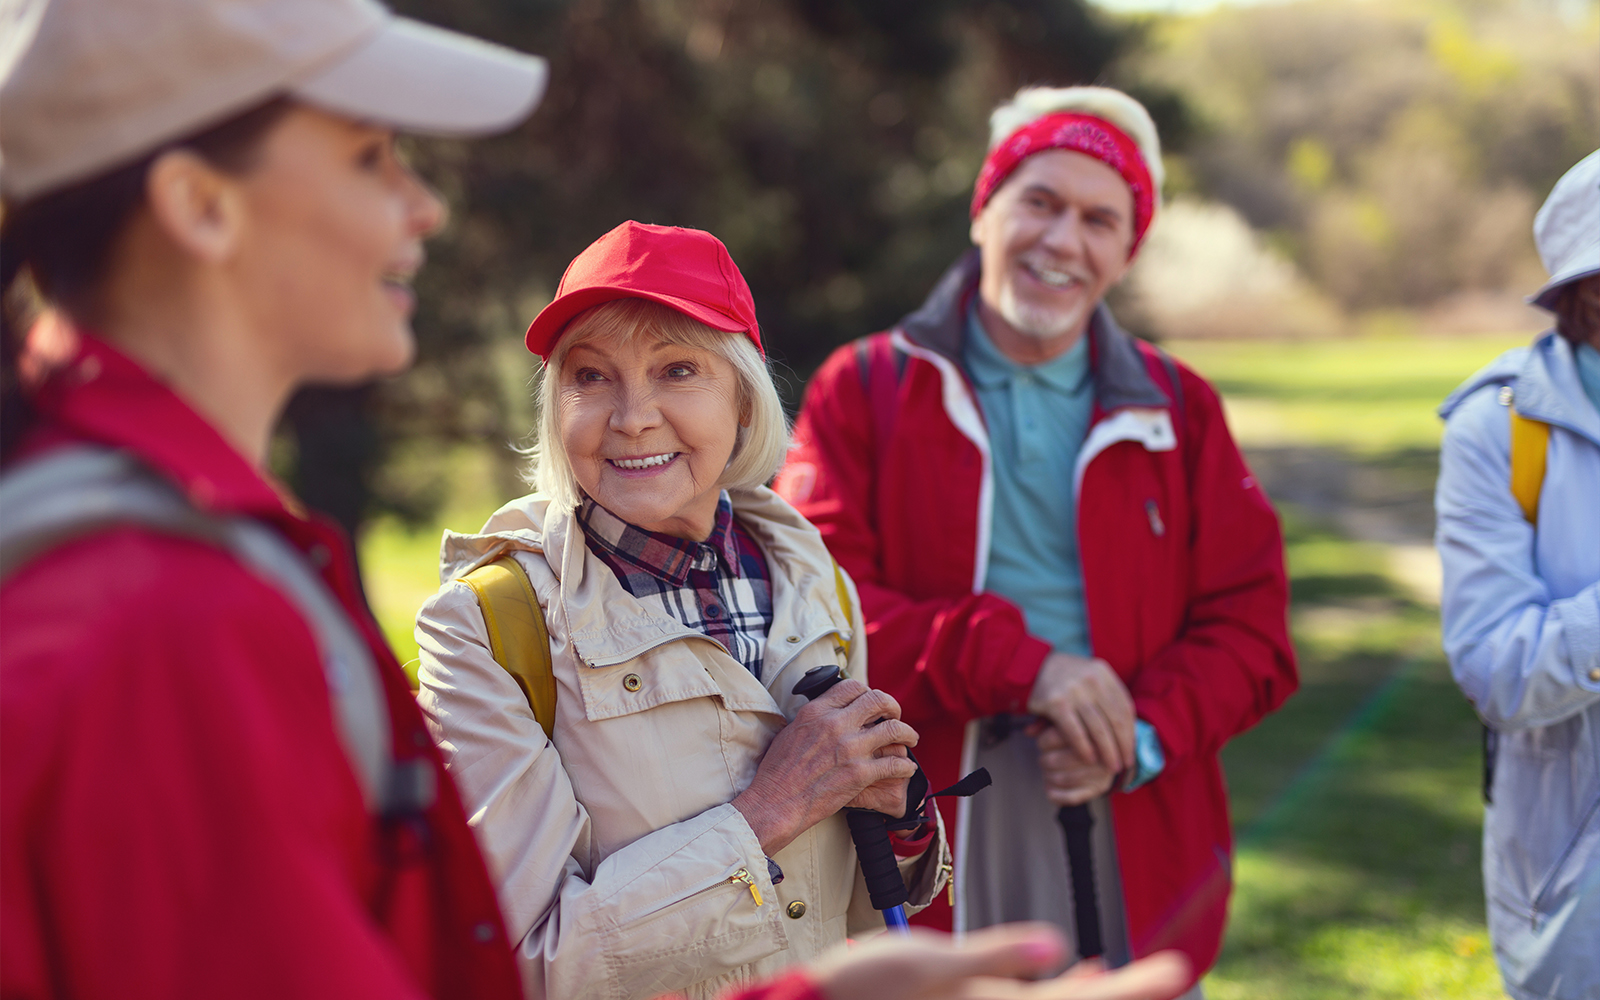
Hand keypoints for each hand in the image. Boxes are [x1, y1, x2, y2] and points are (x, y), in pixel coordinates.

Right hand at [733, 679, 917, 853]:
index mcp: (817, 712)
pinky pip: (895, 763)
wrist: (776, 802)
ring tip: (910, 738)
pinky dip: (905, 766)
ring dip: (907, 733)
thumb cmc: (778, 772)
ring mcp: (850, 748)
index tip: (871, 702)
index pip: (851, 686)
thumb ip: (813, 718)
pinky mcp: (860, 773)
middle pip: (878, 700)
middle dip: (892, 706)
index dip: (866, 692)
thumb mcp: (791, 731)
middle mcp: (836, 724)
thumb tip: (826, 714)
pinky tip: (906, 768)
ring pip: (894, 729)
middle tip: (894, 716)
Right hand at [809, 923, 1190, 999]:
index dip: (1134, 989)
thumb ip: (996, 957)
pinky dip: (1051, 996)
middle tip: (1166, 973)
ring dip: (1089, 995)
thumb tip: (1059, 948)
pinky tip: (1062, 976)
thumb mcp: (930, 965)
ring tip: (1112, 975)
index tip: (1177, 970)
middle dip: (1120, 994)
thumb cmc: (867, 990)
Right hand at [1027, 653, 1134, 773]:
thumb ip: (1107, 701)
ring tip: (1110, 767)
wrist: (1031, 666)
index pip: (1125, 708)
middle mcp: (1092, 679)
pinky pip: (1075, 731)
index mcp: (1104, 673)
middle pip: (1115, 720)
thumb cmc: (1066, 680)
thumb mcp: (1089, 680)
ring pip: (1098, 728)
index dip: (1131, 733)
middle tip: (1124, 765)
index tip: (1131, 751)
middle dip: (1122, 746)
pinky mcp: (1057, 703)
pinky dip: (1084, 748)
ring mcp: (1074, 690)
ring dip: (1107, 752)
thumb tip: (1130, 734)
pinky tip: (1089, 760)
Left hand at [1027, 723, 1116, 805]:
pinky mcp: (1099, 788)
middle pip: (1054, 760)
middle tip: (1044, 760)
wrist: (1108, 749)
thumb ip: (1045, 723)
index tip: (1043, 744)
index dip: (1043, 742)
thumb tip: (1028, 731)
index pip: (1055, 737)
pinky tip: (1050, 791)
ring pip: (1062, 778)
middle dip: (1044, 761)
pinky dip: (1056, 795)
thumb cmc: (1079, 734)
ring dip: (1049, 777)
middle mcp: (1099, 751)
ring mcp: (1101, 771)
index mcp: (1089, 729)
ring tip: (1048, 773)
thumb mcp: (1066, 722)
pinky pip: (1072, 797)